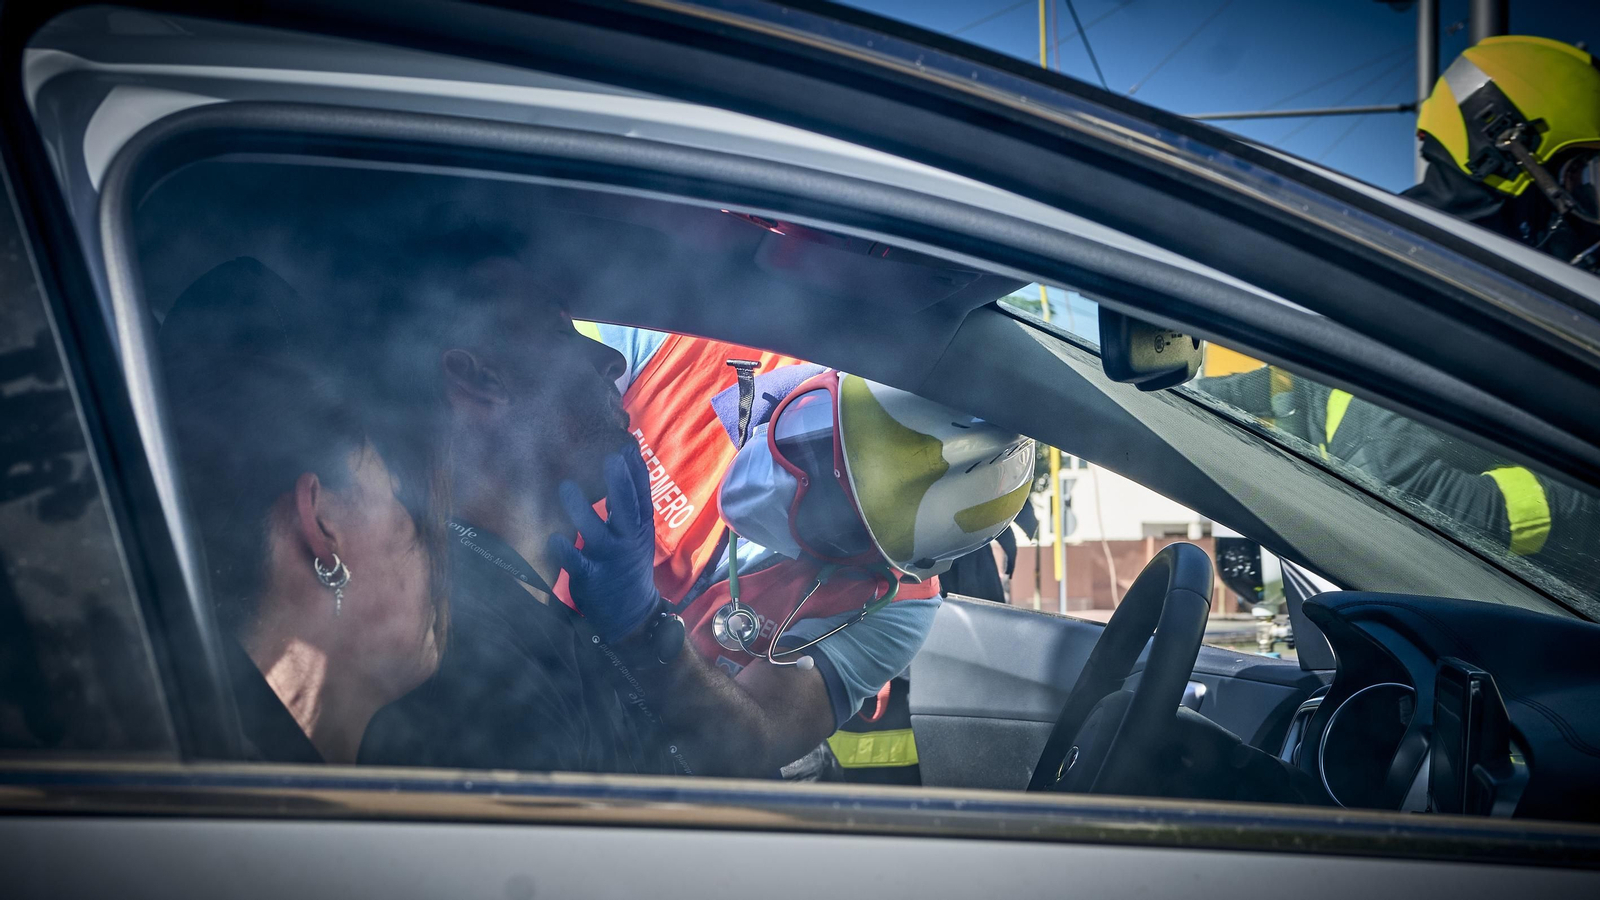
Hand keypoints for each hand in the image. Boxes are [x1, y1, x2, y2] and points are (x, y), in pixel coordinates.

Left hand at [549, 447, 661, 642]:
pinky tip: (553, 538)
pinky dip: (565, 550)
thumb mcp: (636, 535)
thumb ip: (628, 507)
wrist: (632, 614)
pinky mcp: (591, 577)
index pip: (641, 495)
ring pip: (596, 532)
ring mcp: (609, 559)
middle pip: (626, 508)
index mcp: (639, 527)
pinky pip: (576, 562)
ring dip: (581, 510)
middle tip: (611, 458)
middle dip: (619, 483)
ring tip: (566, 487)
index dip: (636, 471)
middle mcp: (627, 540)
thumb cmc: (628, 565)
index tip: (629, 446)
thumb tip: (622, 469)